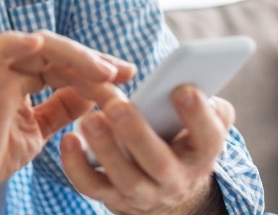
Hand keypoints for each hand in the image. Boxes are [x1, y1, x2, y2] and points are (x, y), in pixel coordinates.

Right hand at [0, 30, 134, 214]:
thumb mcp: (39, 129)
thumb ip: (62, 108)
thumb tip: (92, 94)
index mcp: (23, 79)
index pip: (65, 63)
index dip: (96, 68)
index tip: (127, 75)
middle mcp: (11, 70)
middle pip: (57, 50)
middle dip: (92, 60)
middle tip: (121, 72)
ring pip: (38, 46)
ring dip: (73, 55)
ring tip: (102, 70)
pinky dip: (13, 43)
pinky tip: (36, 42)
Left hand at [61, 85, 235, 214]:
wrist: (165, 190)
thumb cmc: (178, 140)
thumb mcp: (199, 125)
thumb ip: (204, 104)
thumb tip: (195, 79)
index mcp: (201, 154)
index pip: (208, 139)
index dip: (198, 116)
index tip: (182, 89)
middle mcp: (175, 179)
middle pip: (159, 163)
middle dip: (137, 133)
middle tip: (117, 106)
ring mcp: (143, 192)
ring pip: (125, 177)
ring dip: (106, 148)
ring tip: (90, 119)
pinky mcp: (113, 197)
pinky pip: (93, 186)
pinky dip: (77, 166)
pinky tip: (69, 140)